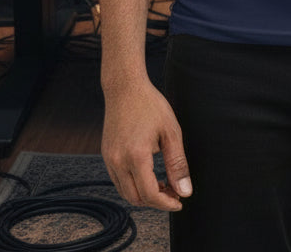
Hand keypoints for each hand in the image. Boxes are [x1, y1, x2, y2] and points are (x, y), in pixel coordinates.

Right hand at [101, 75, 191, 210]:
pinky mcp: (106, 154)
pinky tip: (148, 173)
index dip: (166, 203)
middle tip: (173, 192)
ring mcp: (109, 159)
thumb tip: (185, 191)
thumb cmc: (150, 106)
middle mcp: (118, 161)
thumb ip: (178, 164)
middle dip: (156, 201)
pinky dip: (133, 184)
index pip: (150, 194)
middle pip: (136, 198)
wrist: (125, 88)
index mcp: (136, 156)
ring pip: (125, 192)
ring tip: (163, 183)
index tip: (180, 202)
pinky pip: (118, 180)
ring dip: (144, 194)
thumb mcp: (171, 132)